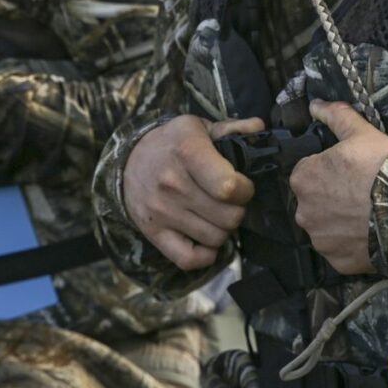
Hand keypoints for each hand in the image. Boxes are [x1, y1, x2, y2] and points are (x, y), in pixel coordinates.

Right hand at [123, 115, 262, 271]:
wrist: (128, 162)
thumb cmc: (172, 144)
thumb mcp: (198, 127)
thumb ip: (232, 129)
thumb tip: (260, 129)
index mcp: (187, 151)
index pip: (228, 187)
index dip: (245, 189)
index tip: (242, 184)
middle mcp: (172, 184)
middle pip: (229, 217)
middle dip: (238, 209)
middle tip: (230, 201)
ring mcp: (162, 212)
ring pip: (216, 238)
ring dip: (224, 229)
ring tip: (216, 214)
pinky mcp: (153, 233)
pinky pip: (189, 259)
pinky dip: (205, 255)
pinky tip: (206, 239)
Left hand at [290, 100, 387, 274]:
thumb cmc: (386, 166)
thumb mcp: (362, 133)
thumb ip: (336, 116)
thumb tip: (315, 104)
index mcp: (304, 178)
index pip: (308, 172)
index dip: (330, 171)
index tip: (351, 172)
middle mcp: (304, 212)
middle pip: (315, 202)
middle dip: (333, 198)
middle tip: (363, 193)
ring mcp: (322, 240)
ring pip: (327, 228)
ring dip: (342, 223)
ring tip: (370, 214)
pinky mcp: (339, 262)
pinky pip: (342, 252)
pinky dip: (354, 245)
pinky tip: (372, 233)